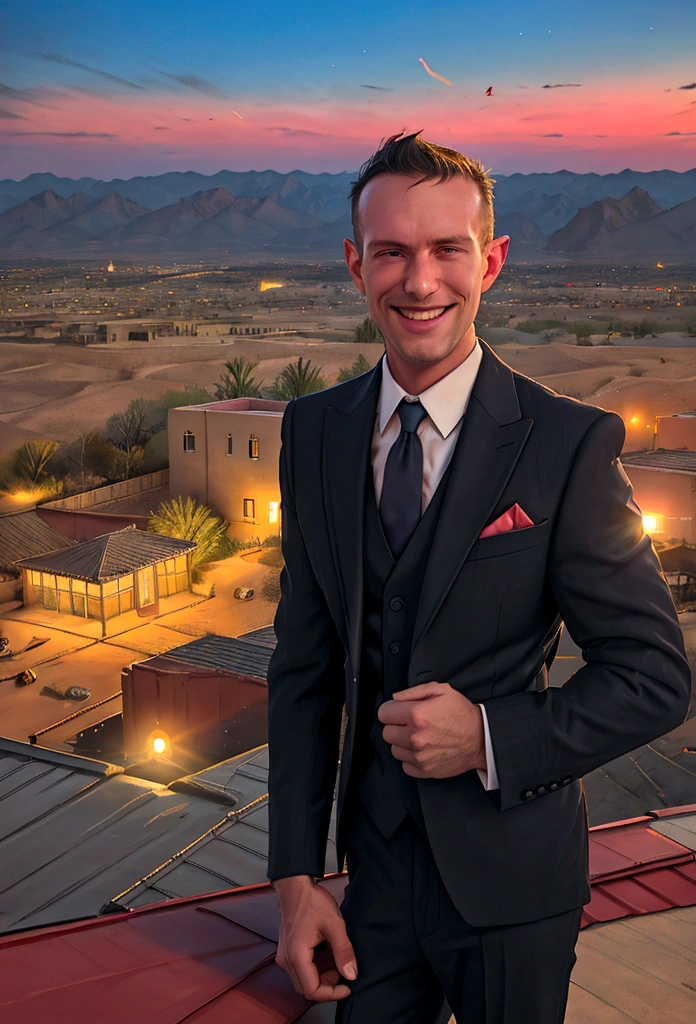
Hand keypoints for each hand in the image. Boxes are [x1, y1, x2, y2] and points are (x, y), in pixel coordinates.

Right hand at [274, 874, 356, 1001]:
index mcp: (297, 956)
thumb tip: (351, 974)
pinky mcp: (287, 950)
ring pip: (303, 979)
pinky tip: (326, 952)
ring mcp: (285, 955)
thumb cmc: (311, 901)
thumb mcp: (334, 925)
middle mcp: (286, 960)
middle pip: (306, 988)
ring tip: (336, 957)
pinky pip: (301, 968)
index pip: (312, 991)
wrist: (295, 886)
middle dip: (327, 985)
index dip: (332, 994)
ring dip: (322, 975)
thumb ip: (344, 951)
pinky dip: (316, 966)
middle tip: (343, 971)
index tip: (347, 987)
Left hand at [378, 681, 485, 777]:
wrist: (481, 738)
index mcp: (417, 715)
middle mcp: (415, 737)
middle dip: (396, 726)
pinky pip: (404, 764)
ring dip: (402, 743)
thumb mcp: (440, 690)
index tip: (397, 711)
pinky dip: (410, 758)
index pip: (383, 713)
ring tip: (418, 736)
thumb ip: (413, 691)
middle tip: (410, 723)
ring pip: (394, 749)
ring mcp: (419, 756)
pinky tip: (422, 749)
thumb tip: (395, 698)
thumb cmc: (462, 714)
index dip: (391, 710)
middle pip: (386, 732)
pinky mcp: (424, 770)